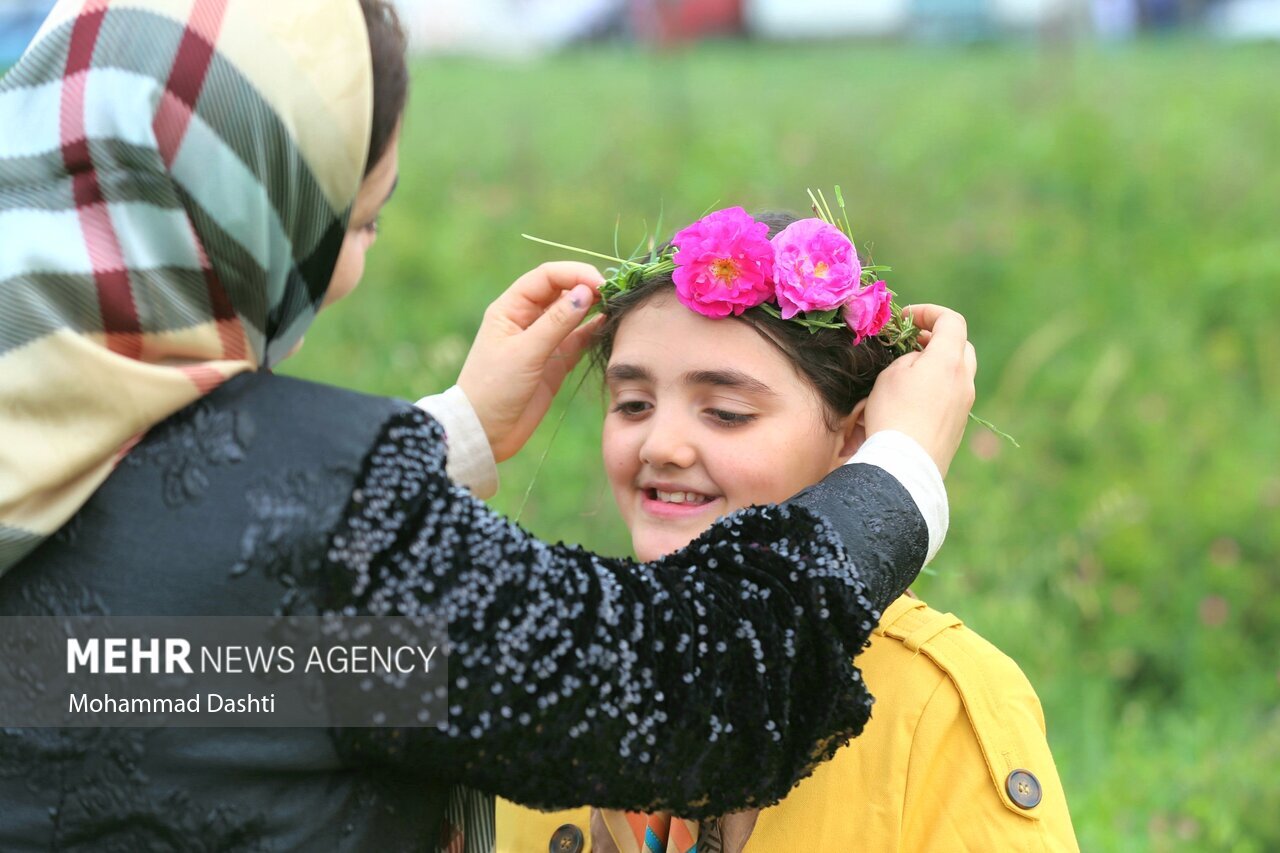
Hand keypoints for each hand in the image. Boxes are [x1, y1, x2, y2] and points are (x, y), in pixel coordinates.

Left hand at [457, 262, 603, 461]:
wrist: (485, 432)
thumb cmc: (494, 388)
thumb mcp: (524, 353)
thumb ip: (556, 323)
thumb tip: (586, 292)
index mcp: (511, 308)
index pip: (546, 277)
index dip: (574, 274)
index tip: (600, 284)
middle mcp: (528, 318)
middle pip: (562, 290)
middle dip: (587, 288)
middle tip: (614, 294)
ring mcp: (543, 340)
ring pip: (573, 314)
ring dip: (593, 308)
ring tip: (617, 307)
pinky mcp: (556, 361)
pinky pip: (579, 338)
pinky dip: (594, 331)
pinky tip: (609, 326)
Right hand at [863, 304, 976, 477]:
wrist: (906, 465)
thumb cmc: (893, 414)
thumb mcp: (891, 375)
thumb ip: (909, 358)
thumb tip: (920, 361)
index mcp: (949, 361)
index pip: (952, 321)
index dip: (929, 313)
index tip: (906, 319)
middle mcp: (964, 380)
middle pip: (961, 346)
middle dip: (937, 338)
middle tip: (911, 343)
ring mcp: (965, 405)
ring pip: (958, 373)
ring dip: (937, 365)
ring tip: (909, 373)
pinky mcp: (959, 426)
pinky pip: (953, 396)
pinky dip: (937, 388)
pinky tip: (914, 401)